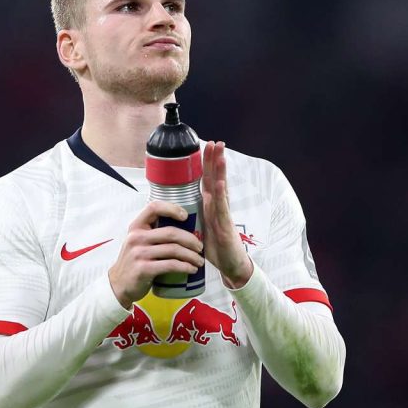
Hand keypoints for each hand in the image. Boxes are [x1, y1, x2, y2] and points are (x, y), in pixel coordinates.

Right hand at [108, 201, 204, 307]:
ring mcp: (139, 253)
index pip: (154, 207)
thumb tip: (184, 228)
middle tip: (200, 247)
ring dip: (191, 255)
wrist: (118, 285)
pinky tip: (192, 269)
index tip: (186, 216)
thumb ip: (153, 234)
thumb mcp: (138, 242)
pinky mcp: (144, 269)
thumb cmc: (134, 262)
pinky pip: (170, 265)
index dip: (172, 208)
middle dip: (190, 239)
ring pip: (173, 249)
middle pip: (171, 232)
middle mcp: (136, 237)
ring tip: (199, 261)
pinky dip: (185, 267)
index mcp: (136, 227)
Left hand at [201, 141, 252, 288]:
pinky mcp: (226, 225)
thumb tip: (177, 209)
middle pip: (215, 178)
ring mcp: (223, 213)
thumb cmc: (216, 247)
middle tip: (215, 141)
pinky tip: (220, 182)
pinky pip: (222, 207)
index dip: (205, 164)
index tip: (204, 146)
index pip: (208, 180)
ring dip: (220, 170)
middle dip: (214, 159)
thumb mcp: (199, 228)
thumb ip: (192, 215)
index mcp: (210, 205)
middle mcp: (218, 206)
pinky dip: (221, 194)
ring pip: (221, 187)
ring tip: (220, 154)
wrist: (230, 265)